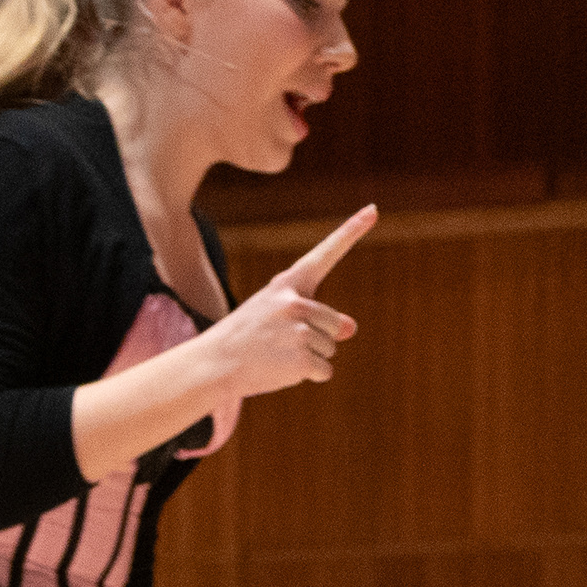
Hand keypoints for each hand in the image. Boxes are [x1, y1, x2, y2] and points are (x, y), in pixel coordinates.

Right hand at [199, 204, 373, 402]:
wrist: (213, 364)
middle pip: (334, 324)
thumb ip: (313, 316)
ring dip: (310, 358)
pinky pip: (324, 371)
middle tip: (281, 343)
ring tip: (276, 355)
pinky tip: (280, 370)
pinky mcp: (301, 359)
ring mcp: (299, 331)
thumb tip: (351, 328)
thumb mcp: (275, 316)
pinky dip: (308, 376)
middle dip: (317, 338)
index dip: (351, 231)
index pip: (325, 254)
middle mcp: (295, 302)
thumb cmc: (245, 338)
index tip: (373, 210)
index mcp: (287, 285)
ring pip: (330, 348)